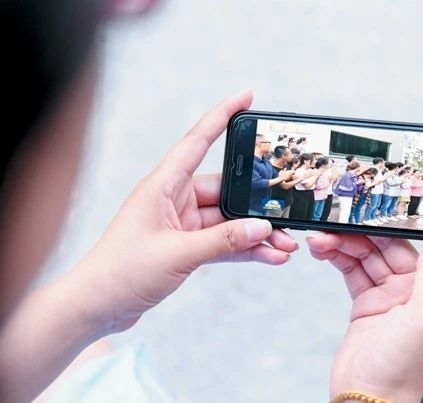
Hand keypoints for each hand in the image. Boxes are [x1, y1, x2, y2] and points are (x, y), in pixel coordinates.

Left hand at [76, 90, 297, 333]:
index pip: (197, 141)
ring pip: (228, 221)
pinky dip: (243, 249)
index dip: (222, 116)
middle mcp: (174, 199)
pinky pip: (222, 242)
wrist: (98, 306)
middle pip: (225, 191)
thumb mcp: (177, 253)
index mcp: (163, 186)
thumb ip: (223, 240)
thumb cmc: (121, 272)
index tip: (246, 98)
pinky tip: (268, 256)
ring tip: (285, 244)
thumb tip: (262, 229)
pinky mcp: (185, 246)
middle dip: (256, 205)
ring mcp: (181, 224)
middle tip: (286, 215)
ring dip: (255, 233)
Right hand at [306, 164, 422, 402]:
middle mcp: (420, 288)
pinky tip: (324, 249)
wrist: (365, 395)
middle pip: (403, 240)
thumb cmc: (401, 369)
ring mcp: (392, 291)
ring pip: (372, 250)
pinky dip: (338, 255)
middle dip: (377, 223)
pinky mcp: (368, 296)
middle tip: (355, 209)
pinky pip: (354, 266)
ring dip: (348, 241)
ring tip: (325, 236)